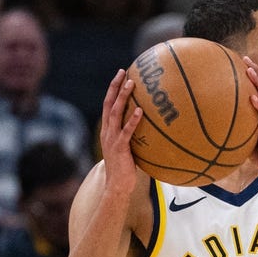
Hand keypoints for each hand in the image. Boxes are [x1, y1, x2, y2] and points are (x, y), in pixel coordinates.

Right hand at [99, 69, 142, 198]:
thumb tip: (150, 127)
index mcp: (108, 129)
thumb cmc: (126, 167)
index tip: (121, 75)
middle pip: (109, 103)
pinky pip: (127, 131)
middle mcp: (107, 131)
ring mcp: (112, 138)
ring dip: (123, 97)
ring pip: (115, 113)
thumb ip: (134, 136)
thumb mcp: (128, 148)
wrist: (117, 185)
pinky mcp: (120, 148)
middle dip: (115, 86)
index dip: (113, 89)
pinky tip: (140, 111)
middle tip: (123, 71)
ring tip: (131, 84)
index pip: (108, 104)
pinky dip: (133, 120)